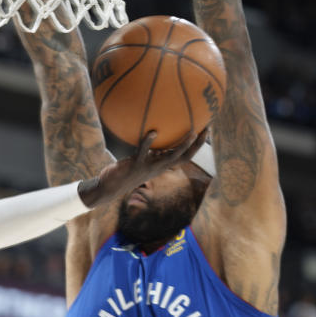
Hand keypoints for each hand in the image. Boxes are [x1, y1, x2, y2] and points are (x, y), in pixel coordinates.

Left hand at [78, 129, 208, 206]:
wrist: (109, 187)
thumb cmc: (125, 172)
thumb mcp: (141, 160)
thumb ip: (149, 150)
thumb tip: (155, 132)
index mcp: (162, 165)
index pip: (185, 156)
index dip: (197, 145)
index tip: (206, 130)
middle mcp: (159, 167)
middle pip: (185, 157)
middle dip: (197, 144)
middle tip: (206, 129)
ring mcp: (149, 167)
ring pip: (171, 157)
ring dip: (182, 146)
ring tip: (191, 133)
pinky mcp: (136, 165)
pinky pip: (144, 152)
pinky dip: (149, 142)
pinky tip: (153, 132)